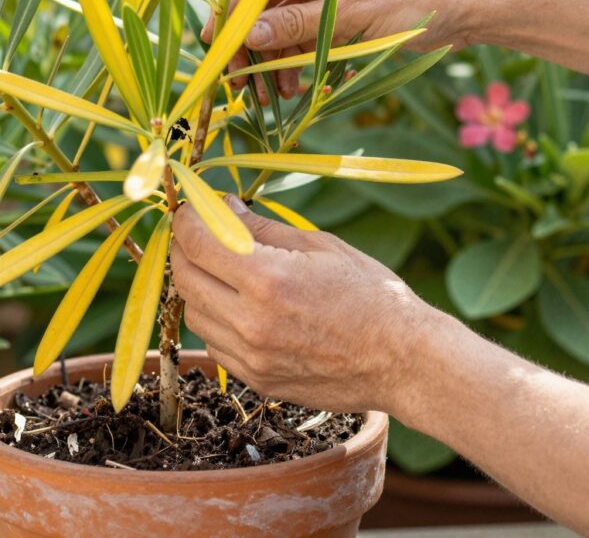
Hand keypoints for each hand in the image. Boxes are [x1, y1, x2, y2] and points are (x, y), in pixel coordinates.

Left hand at [171, 194, 433, 412]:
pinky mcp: (258, 381)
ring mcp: (252, 358)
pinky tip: (239, 305)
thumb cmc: (371, 294)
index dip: (187, 220)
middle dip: (184, 250)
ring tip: (220, 268)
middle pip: (185, 279)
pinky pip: (215, 345)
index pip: (197, 243)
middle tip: (198, 233)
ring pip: (194, 315)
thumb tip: (224, 207)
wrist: (404, 361)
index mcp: (268, 280)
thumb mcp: (320, 246)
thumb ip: (264, 229)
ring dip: (197, 286)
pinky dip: (216, 320)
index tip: (190, 208)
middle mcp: (251, 322)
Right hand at [209, 0, 485, 102]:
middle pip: (265, 2)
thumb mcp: (356, 16)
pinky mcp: (343, 7)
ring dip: (275, 59)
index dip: (232, 12)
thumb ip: (300, 25)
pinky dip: (299, 59)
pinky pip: (307, 33)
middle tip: (242, 84)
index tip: (214, 46)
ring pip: (283, 23)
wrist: (475, 5)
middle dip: (251, 44)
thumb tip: (247, 34)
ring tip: (277, 94)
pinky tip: (297, 86)